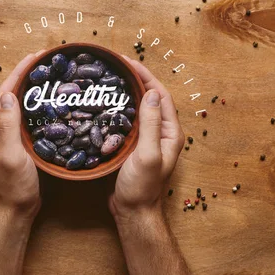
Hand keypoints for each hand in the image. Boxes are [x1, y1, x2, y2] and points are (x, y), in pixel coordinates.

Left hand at [0, 51, 44, 219]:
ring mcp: (6, 136)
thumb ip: (8, 125)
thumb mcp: (11, 155)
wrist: (16, 210)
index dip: (18, 73)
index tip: (34, 57)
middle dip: (25, 75)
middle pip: (10, 95)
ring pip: (18, 105)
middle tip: (44, 60)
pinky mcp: (17, 143)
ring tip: (47, 74)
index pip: (4, 93)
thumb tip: (10, 94)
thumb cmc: (13, 186)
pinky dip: (36, 105)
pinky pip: (26, 117)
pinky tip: (48, 101)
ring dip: (30, 88)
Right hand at [109, 58, 184, 222]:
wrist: (132, 212)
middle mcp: (160, 133)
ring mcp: (146, 139)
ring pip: (137, 109)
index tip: (129, 63)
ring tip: (110, 79)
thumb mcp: (148, 154)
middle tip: (116, 66)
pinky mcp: (132, 146)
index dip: (146, 77)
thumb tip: (150, 93)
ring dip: (126, 93)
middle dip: (135, 80)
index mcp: (170, 132)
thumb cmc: (142, 187)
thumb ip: (150, 124)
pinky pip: (127, 121)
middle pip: (149, 99)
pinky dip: (117, 109)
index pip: (160, 96)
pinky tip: (104, 103)